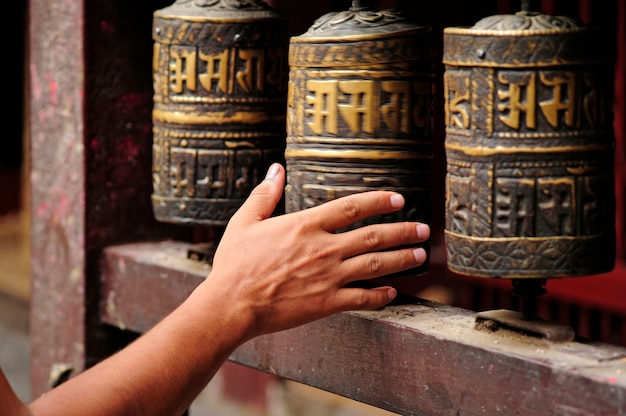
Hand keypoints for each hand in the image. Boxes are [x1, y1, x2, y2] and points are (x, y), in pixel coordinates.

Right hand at [203, 163, 429, 339]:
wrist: (232, 304)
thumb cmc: (235, 263)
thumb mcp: (245, 221)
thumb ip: (265, 194)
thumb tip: (275, 168)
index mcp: (306, 225)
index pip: (353, 207)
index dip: (379, 200)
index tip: (398, 198)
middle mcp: (323, 248)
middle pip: (374, 235)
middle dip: (403, 231)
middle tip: (423, 230)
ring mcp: (328, 277)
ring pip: (375, 265)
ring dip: (401, 259)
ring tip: (419, 255)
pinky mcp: (327, 303)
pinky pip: (362, 298)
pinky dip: (380, 295)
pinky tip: (392, 292)